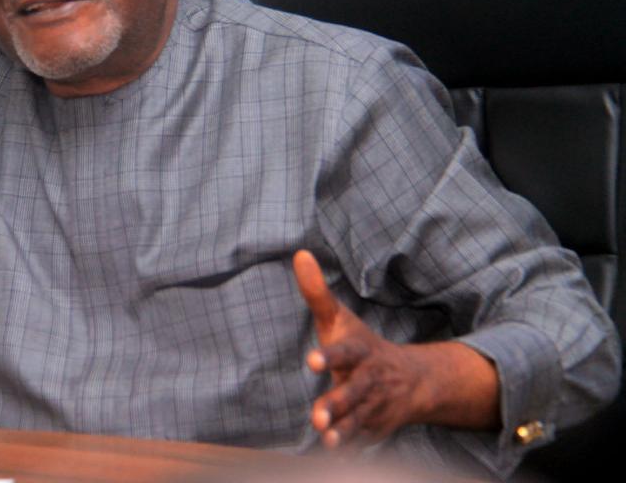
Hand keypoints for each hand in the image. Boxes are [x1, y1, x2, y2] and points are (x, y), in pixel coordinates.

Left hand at [293, 249, 425, 448]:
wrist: (411, 381)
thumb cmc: (361, 346)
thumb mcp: (339, 319)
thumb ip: (316, 292)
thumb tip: (299, 254)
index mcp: (359, 352)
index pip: (345, 352)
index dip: (330, 357)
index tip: (311, 361)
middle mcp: (369, 381)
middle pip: (354, 392)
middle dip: (336, 404)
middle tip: (316, 415)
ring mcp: (373, 407)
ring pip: (358, 421)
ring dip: (342, 431)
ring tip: (325, 439)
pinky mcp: (372, 429)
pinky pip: (360, 441)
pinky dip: (348, 449)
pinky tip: (331, 456)